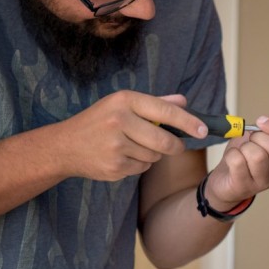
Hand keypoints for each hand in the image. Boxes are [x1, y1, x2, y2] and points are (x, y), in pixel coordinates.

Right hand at [54, 91, 207, 180]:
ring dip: (153, 154)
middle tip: (176, 146)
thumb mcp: (122, 104)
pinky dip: (140, 164)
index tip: (204, 131)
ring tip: (133, 146)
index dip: (189, 122)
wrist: (64, 146)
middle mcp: (119, 121)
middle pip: (165, 140)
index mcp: (124, 100)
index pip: (166, 112)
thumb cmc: (99, 121)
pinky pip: (142, 167)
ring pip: (155, 155)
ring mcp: (116, 145)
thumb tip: (184, 102)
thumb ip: (155, 103)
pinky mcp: (114, 166)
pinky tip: (123, 157)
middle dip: (175, 146)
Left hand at [205, 115, 268, 208]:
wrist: (226, 177)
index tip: (262, 121)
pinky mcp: (246, 186)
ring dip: (245, 147)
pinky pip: (238, 162)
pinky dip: (231, 154)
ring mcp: (264, 182)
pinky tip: (233, 159)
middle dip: (258, 136)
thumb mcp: (261, 137)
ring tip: (243, 151)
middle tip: (251, 139)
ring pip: (257, 156)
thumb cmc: (246, 157)